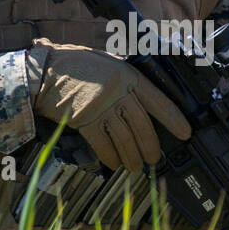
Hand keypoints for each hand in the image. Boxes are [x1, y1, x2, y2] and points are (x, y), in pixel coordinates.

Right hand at [26, 43, 190, 172]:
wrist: (43, 72)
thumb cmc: (73, 65)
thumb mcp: (106, 62)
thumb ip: (123, 79)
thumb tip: (141, 99)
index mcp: (126, 75)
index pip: (157, 100)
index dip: (173, 118)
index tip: (185, 132)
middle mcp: (117, 91)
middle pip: (141, 124)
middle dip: (150, 146)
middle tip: (154, 159)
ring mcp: (100, 106)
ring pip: (124, 138)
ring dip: (132, 156)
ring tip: (136, 167)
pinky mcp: (84, 120)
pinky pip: (102, 144)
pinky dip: (110, 156)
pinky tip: (114, 163)